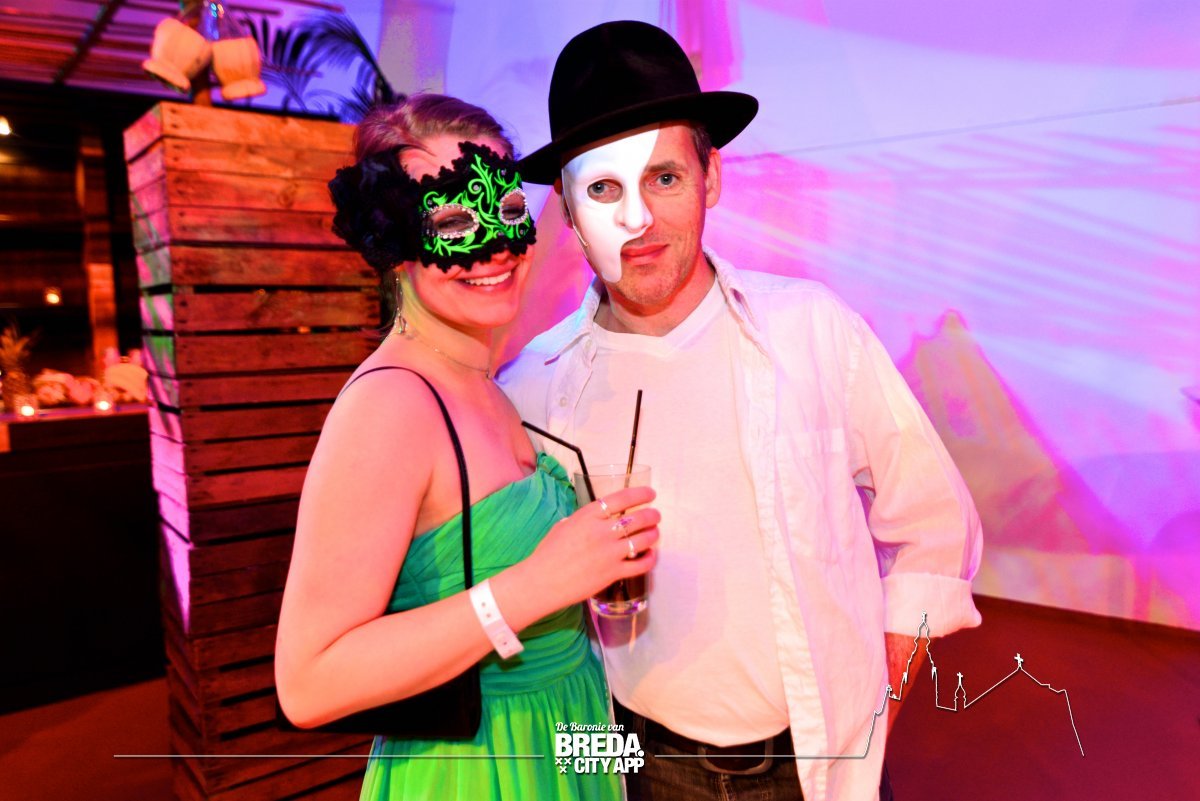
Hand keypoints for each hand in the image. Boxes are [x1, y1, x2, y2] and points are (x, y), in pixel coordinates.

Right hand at [524, 486, 659, 609]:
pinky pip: (641, 565)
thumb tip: (597, 518)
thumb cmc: (548, 553)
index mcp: (588, 516)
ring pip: (644, 539)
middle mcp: (602, 532)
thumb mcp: (563, 526)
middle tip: (655, 515)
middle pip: (638, 518)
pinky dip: (650, 558)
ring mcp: (609, 553)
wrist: (542, 581)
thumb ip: (583, 520)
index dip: (640, 494)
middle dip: (652, 515)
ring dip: (653, 534)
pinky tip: (650, 555)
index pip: (621, 499)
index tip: (650, 494)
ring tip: (654, 532)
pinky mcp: (613, 573)